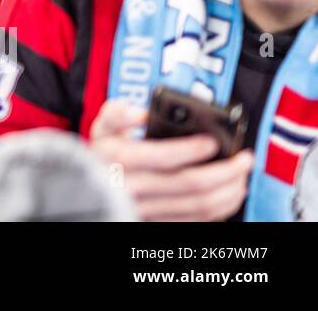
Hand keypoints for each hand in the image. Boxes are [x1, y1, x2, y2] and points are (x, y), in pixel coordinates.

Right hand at [89, 99, 253, 221]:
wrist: (90, 189)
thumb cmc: (99, 156)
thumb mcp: (100, 128)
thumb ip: (116, 113)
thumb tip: (142, 113)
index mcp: (120, 159)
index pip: (166, 156)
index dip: (194, 149)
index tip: (214, 141)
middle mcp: (134, 187)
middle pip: (192, 184)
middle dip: (227, 171)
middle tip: (244, 158)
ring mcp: (147, 208)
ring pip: (199, 206)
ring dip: (229, 191)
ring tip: (242, 176)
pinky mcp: (158, 222)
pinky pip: (197, 221)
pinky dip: (220, 209)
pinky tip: (229, 194)